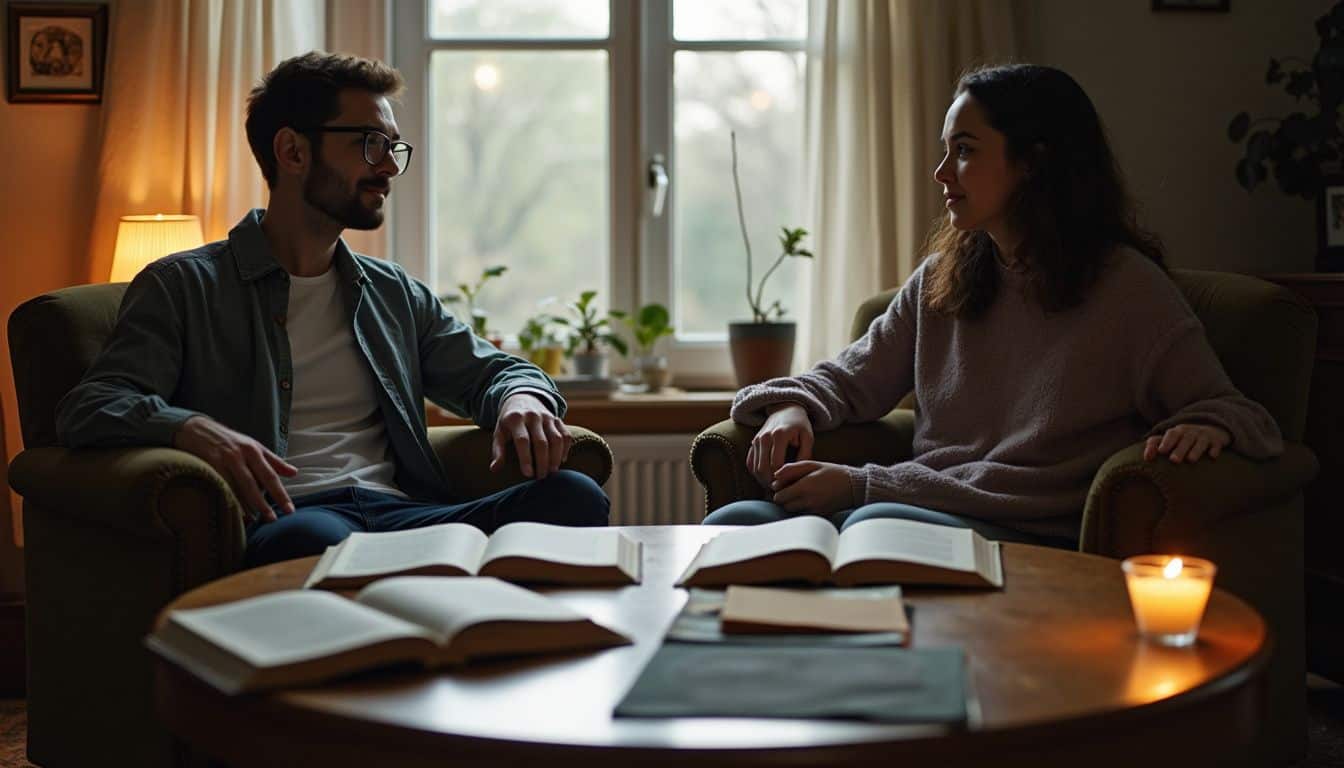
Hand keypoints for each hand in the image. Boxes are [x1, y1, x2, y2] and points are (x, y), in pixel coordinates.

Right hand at [173, 416, 297, 521]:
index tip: (290, 510)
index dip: (280, 494)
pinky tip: (232, 511)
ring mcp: (222, 461)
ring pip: (235, 487)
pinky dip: (227, 499)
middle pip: (253, 483)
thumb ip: (274, 461)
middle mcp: (239, 456)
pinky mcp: (207, 466)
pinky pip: (220, 486)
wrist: (197, 429)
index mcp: (254, 451)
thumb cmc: (231, 441)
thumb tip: (294, 473)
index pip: (270, 476)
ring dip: (245, 505)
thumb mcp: (254, 446)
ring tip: (254, 520)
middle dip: (263, 503)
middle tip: (272, 519)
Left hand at [491, 393, 570, 478]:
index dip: (526, 458)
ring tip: (551, 471)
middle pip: (541, 442)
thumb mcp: (499, 433)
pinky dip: (566, 449)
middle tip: (541, 477)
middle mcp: (533, 416)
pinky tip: (561, 460)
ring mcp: (547, 416)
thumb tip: (494, 469)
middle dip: (542, 462)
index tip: (528, 474)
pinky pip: (566, 435)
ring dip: (555, 457)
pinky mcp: (557, 419)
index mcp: (515, 419)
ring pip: (556, 439)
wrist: (522, 399)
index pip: (523, 440)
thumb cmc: (509, 422)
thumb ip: (497, 451)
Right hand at [746, 403, 813, 486]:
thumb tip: (799, 474)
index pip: (777, 464)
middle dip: (771, 483)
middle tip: (781, 491)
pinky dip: (756, 474)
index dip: (782, 478)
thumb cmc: (800, 425)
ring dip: (762, 481)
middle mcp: (764, 438)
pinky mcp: (752, 443)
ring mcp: (756, 440)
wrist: (785, 409)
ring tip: (774, 487)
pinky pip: (750, 463)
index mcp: (779, 436)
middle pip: (763, 468)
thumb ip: (806, 455)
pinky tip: (766, 479)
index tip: (790, 485)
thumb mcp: (808, 437)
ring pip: (755, 468)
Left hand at [770, 460, 853, 514]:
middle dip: (784, 497)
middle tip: (792, 488)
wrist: (854, 486)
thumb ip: (791, 469)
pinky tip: (810, 499)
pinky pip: (803, 514)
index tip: (785, 483)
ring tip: (802, 493)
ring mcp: (814, 511)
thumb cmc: (832, 472)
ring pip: (793, 511)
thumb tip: (774, 476)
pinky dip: (802, 508)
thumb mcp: (812, 465)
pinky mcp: (820, 516)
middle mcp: (809, 502)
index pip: (779, 497)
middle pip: (784, 506)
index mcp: (805, 487)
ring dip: (793, 503)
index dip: (778, 490)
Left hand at [1143, 423, 1229, 463]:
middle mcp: (1191, 432)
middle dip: (1179, 449)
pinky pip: (1216, 444)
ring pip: (1200, 441)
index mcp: (1177, 431)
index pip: (1171, 434)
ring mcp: (1204, 435)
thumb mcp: (1169, 439)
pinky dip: (1215, 449)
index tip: (1160, 451)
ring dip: (1195, 450)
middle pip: (1185, 439)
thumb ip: (1154, 445)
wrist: (1210, 430)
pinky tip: (1212, 456)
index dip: (1166, 442)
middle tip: (1173, 460)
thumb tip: (1146, 457)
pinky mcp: (1217, 441)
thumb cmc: (1182, 439)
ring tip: (1190, 460)